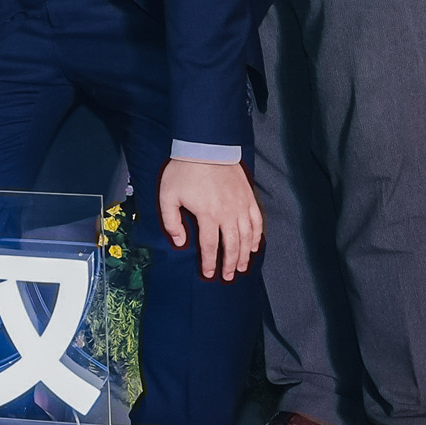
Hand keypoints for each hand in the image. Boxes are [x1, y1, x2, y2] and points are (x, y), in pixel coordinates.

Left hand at [158, 157, 263, 279]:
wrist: (206, 148)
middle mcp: (228, 214)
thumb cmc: (184, 171)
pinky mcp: (249, 198)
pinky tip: (255, 246)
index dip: (210, 263)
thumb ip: (172, 222)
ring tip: (243, 267)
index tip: (209, 274)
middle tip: (228, 276)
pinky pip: (257, 222)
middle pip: (232, 246)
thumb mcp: (168, 196)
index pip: (210, 246)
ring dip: (245, 255)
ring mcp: (241, 206)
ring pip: (247, 237)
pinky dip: (257, 237)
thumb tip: (180, 242)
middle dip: (230, 264)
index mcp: (207, 215)